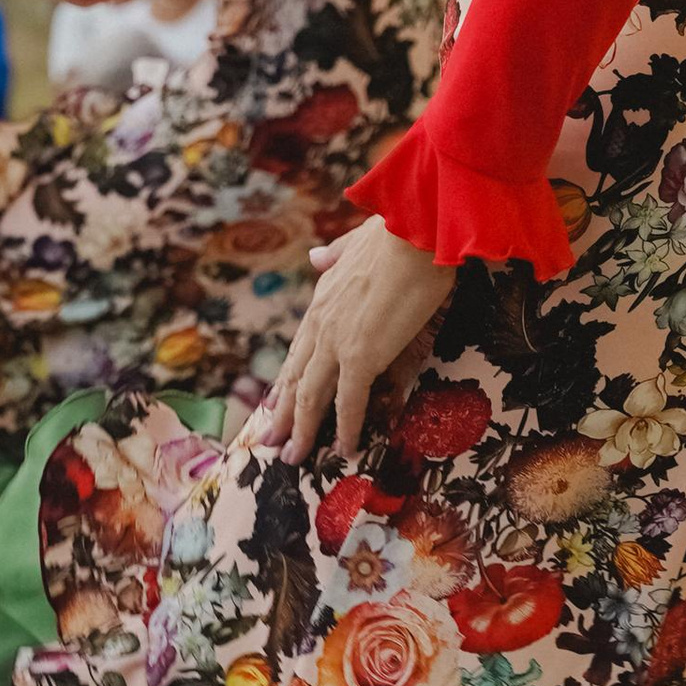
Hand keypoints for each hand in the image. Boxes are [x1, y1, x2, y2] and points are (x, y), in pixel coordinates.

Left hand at [258, 218, 457, 463]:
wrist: (415, 228)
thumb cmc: (399, 231)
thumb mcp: (358, 241)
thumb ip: (335, 254)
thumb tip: (315, 258)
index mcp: (322, 299)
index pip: (298, 349)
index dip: (287, 379)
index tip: (275, 402)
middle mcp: (321, 323)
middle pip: (295, 377)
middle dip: (282, 413)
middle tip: (270, 441)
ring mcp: (338, 341)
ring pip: (310, 395)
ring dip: (301, 429)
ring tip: (293, 456)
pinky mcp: (361, 354)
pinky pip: (348, 401)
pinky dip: (344, 428)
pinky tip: (343, 449)